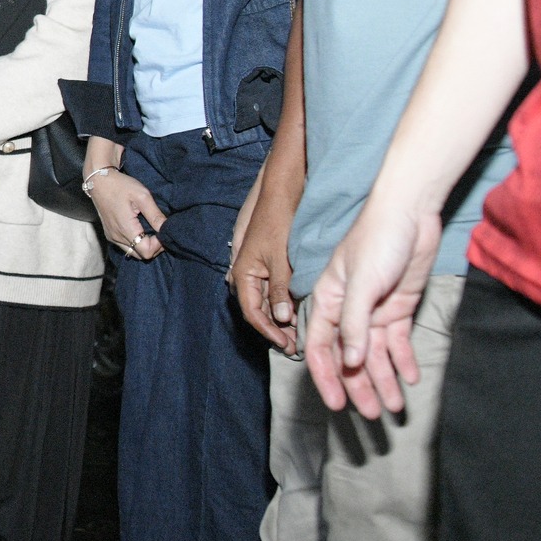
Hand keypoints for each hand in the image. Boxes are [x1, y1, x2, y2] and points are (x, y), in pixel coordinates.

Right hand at [87, 168, 166, 260]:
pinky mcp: (110, 234)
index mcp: (125, 229)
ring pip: (133, 252)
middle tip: (159, 231)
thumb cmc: (121, 185)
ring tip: (151, 230)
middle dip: (154, 247)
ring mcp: (112, 236)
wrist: (99, 180)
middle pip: (141, 255)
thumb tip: (167, 229)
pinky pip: (126, 246)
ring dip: (145, 245)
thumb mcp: (142, 196)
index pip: (147, 251)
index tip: (163, 230)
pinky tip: (140, 229)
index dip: (159, 244)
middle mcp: (117, 237)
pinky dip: (136, 242)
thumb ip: (155, 215)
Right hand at [230, 187, 298, 354]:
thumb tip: (280, 318)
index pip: (251, 312)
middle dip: (274, 330)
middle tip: (294, 346)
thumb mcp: (281, 260)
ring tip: (298, 333)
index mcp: (242, 273)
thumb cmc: (277, 222)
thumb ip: (279, 290)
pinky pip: (270, 291)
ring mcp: (254, 269)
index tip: (286, 344)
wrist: (280, 193)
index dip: (268, 331)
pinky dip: (282, 304)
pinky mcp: (266, 264)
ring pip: (264, 302)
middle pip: (256, 310)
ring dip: (279, 319)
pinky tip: (297, 311)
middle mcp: (244, 274)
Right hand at [304, 194, 440, 418]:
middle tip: (373, 415)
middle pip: (350, 357)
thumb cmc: (377, 240)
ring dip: (384, 380)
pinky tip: (410, 378)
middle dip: (361, 387)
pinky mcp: (397, 307)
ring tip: (396, 407)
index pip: (321, 348)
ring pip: (375, 354)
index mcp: (329, 303)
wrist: (410, 214)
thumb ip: (355, 324)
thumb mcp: (362, 284)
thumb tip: (350, 363)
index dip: (327, 378)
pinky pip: (398, 341)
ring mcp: (374, 311)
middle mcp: (348, 312)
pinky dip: (403, 360)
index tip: (337, 405)